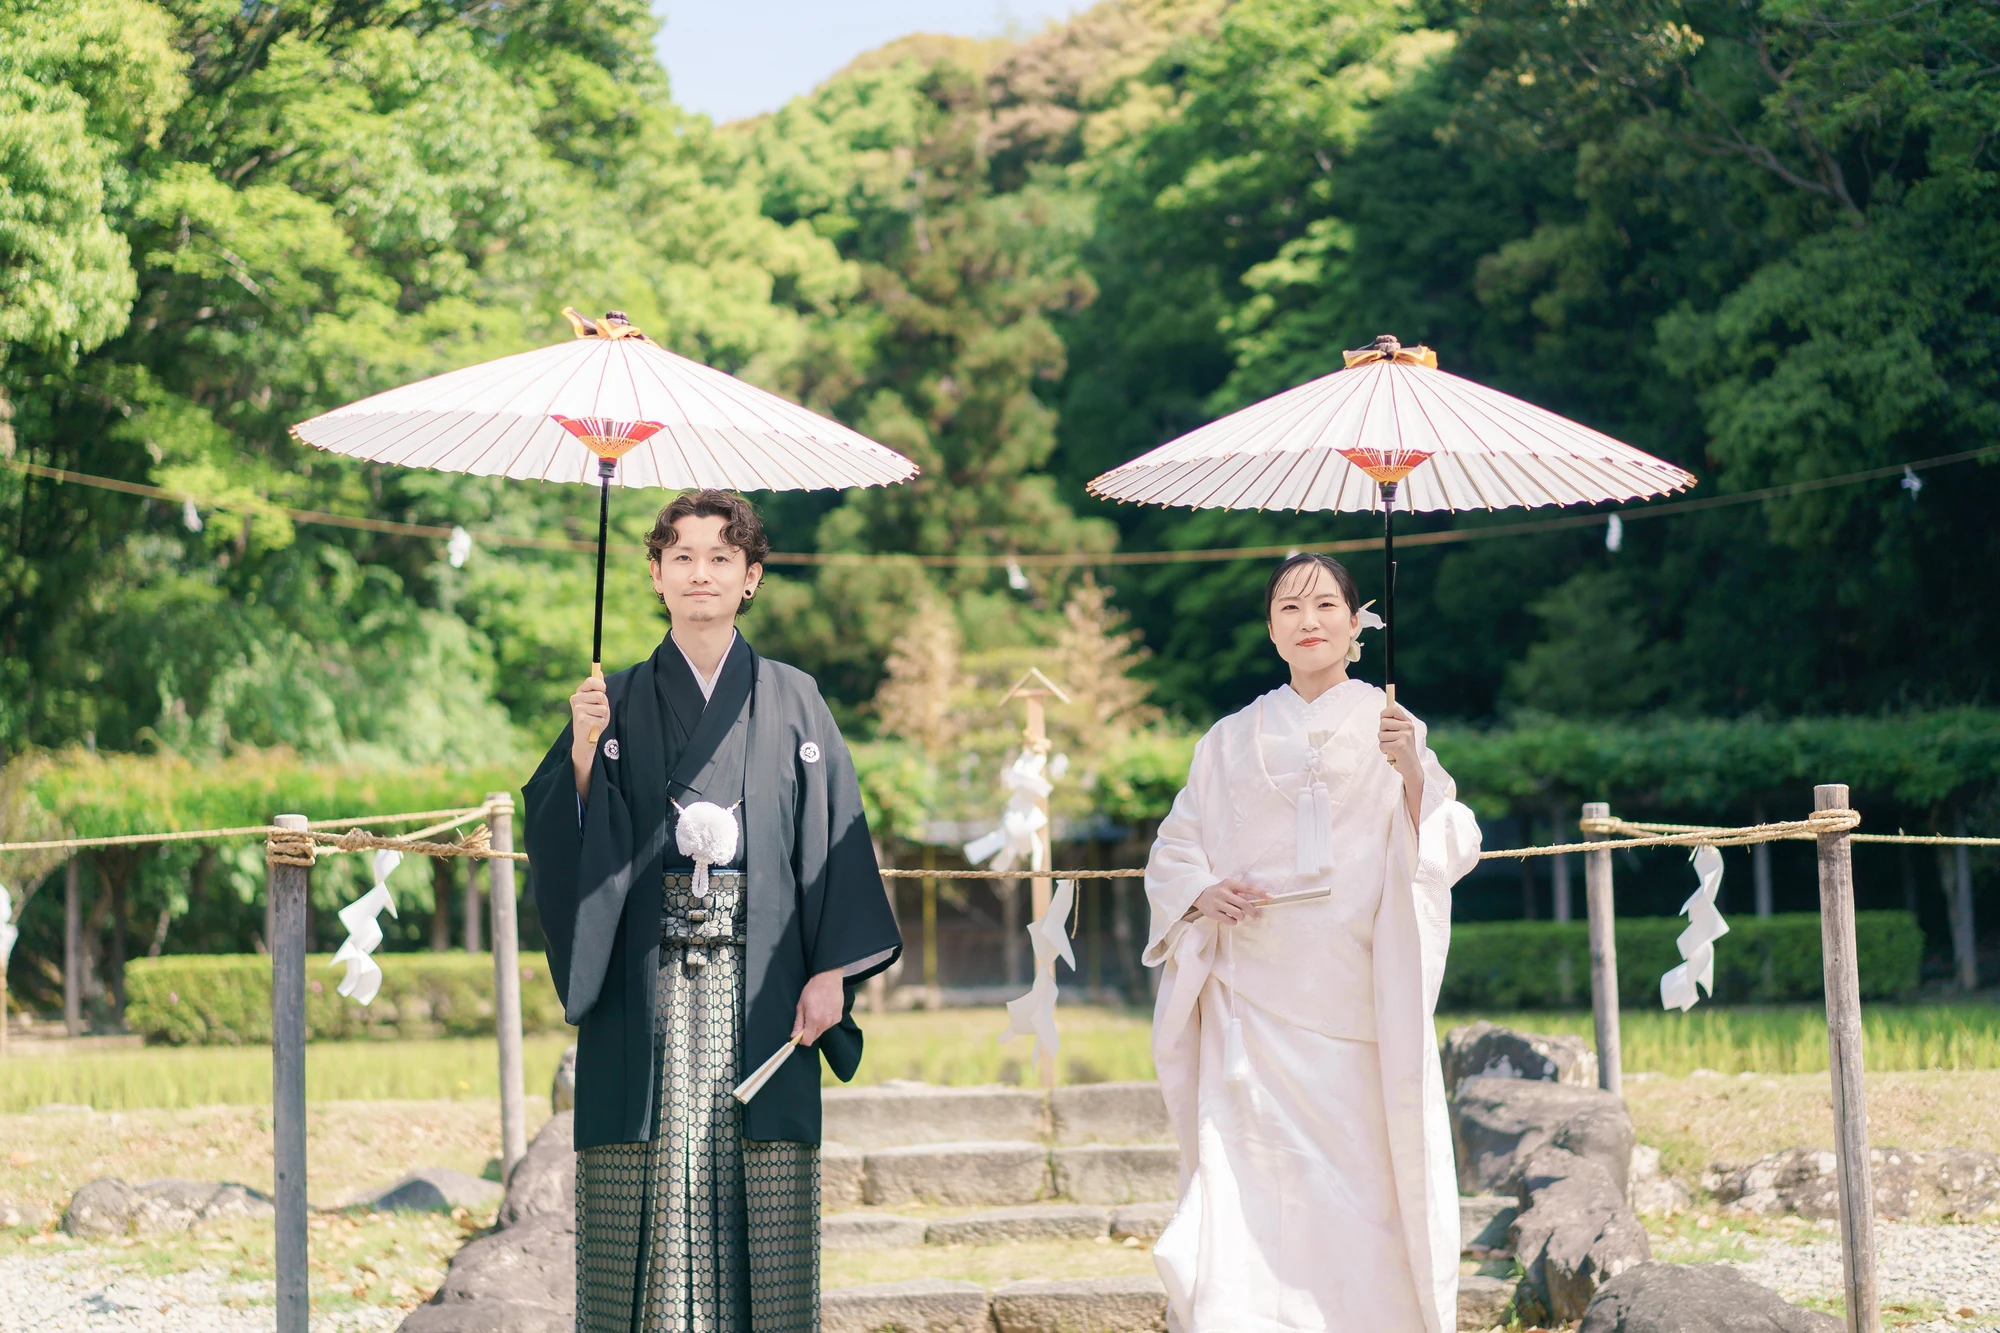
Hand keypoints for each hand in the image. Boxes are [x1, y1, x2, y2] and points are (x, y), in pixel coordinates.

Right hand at [569, 676, 608, 796]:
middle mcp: (576, 699)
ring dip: (603, 715)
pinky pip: (601, 718)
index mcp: (579, 693)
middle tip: (597, 712)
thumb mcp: (597, 702)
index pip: (592, 681)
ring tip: (595, 719)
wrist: (586, 739)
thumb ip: (598, 688)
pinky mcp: (581, 720)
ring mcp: (577, 709)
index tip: (602, 691)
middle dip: (604, 705)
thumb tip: (599, 671)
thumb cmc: (593, 718)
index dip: (601, 686)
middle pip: (601, 696)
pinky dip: (601, 723)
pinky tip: (593, 726)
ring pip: (602, 708)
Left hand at [792, 967, 845, 1045]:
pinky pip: (829, 1025)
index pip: (808, 1041)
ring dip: (817, 1026)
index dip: (801, 1039)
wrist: (828, 979)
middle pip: (815, 1037)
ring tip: (816, 1011)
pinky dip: (825, 1021)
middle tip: (806, 1019)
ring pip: (822, 1030)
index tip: (798, 1034)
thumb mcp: (801, 1005)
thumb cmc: (813, 990)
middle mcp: (825, 1023)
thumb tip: (794, 1035)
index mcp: (814, 1020)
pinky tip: (824, 1009)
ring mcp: (833, 1021)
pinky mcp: (838, 1018)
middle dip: (809, 1032)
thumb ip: (798, 1023)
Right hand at [1191, 878, 1266, 925]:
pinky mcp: (1212, 913)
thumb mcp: (1229, 887)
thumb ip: (1241, 892)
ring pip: (1238, 914)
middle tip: (1257, 916)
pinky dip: (1233, 921)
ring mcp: (1217, 902)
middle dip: (1253, 912)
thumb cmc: (1220, 891)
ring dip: (1242, 917)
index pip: (1248, 888)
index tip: (1271, 897)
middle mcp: (1223, 892)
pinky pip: (1230, 921)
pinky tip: (1230, 918)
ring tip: (1239, 915)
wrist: (1200, 894)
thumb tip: (1259, 901)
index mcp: (1229, 883)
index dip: (1260, 893)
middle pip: (1244, 904)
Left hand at [1378, 702, 1420, 770]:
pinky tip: (1392, 753)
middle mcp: (1408, 727)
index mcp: (1407, 722)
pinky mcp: (1400, 746)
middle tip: (1391, 740)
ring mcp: (1405, 736)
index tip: (1384, 721)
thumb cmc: (1401, 748)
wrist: (1411, 765)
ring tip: (1392, 747)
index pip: (1393, 709)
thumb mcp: (1400, 733)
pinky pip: (1382, 745)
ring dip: (1383, 743)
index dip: (1384, 714)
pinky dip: (1384, 751)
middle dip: (1382, 733)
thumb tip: (1382, 715)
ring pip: (1380, 735)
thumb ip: (1393, 723)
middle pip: (1382, 723)